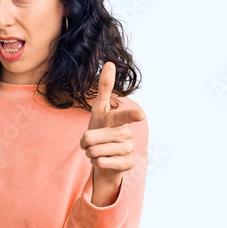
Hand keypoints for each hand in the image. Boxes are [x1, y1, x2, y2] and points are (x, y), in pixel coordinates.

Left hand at [80, 61, 145, 183]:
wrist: (106, 157)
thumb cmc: (102, 129)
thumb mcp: (100, 109)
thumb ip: (105, 87)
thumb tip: (110, 63)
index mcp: (119, 120)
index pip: (124, 116)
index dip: (132, 115)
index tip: (141, 115)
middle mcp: (127, 134)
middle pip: (92, 137)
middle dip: (85, 142)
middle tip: (92, 142)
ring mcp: (129, 150)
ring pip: (96, 151)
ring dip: (90, 154)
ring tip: (98, 151)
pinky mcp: (127, 164)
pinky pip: (102, 163)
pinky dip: (96, 164)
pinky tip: (104, 161)